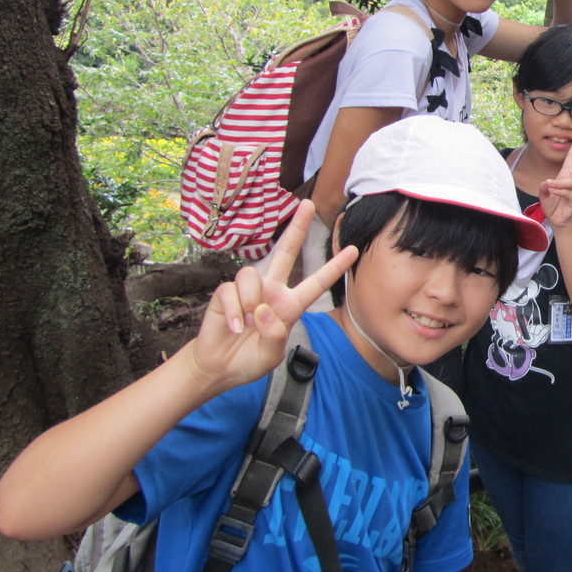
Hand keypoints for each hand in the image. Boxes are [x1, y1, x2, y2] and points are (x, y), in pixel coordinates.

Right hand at [192, 202, 358, 389]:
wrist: (219, 367)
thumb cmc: (250, 360)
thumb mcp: (270, 355)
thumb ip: (273, 335)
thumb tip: (263, 309)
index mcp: (290, 305)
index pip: (316, 283)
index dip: (334, 267)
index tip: (352, 250)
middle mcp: (272, 291)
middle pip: (286, 252)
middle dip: (297, 228)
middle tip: (307, 204)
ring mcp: (249, 290)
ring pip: (251, 275)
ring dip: (250, 301)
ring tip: (246, 324)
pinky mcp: (226, 293)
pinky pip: (231, 291)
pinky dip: (233, 311)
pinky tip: (233, 327)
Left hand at [539, 138, 571, 228]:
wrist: (557, 220)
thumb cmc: (553, 205)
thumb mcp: (544, 194)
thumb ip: (544, 187)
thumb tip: (547, 182)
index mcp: (566, 176)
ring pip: (571, 182)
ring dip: (560, 183)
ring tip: (550, 185)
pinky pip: (568, 193)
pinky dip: (559, 191)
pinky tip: (552, 192)